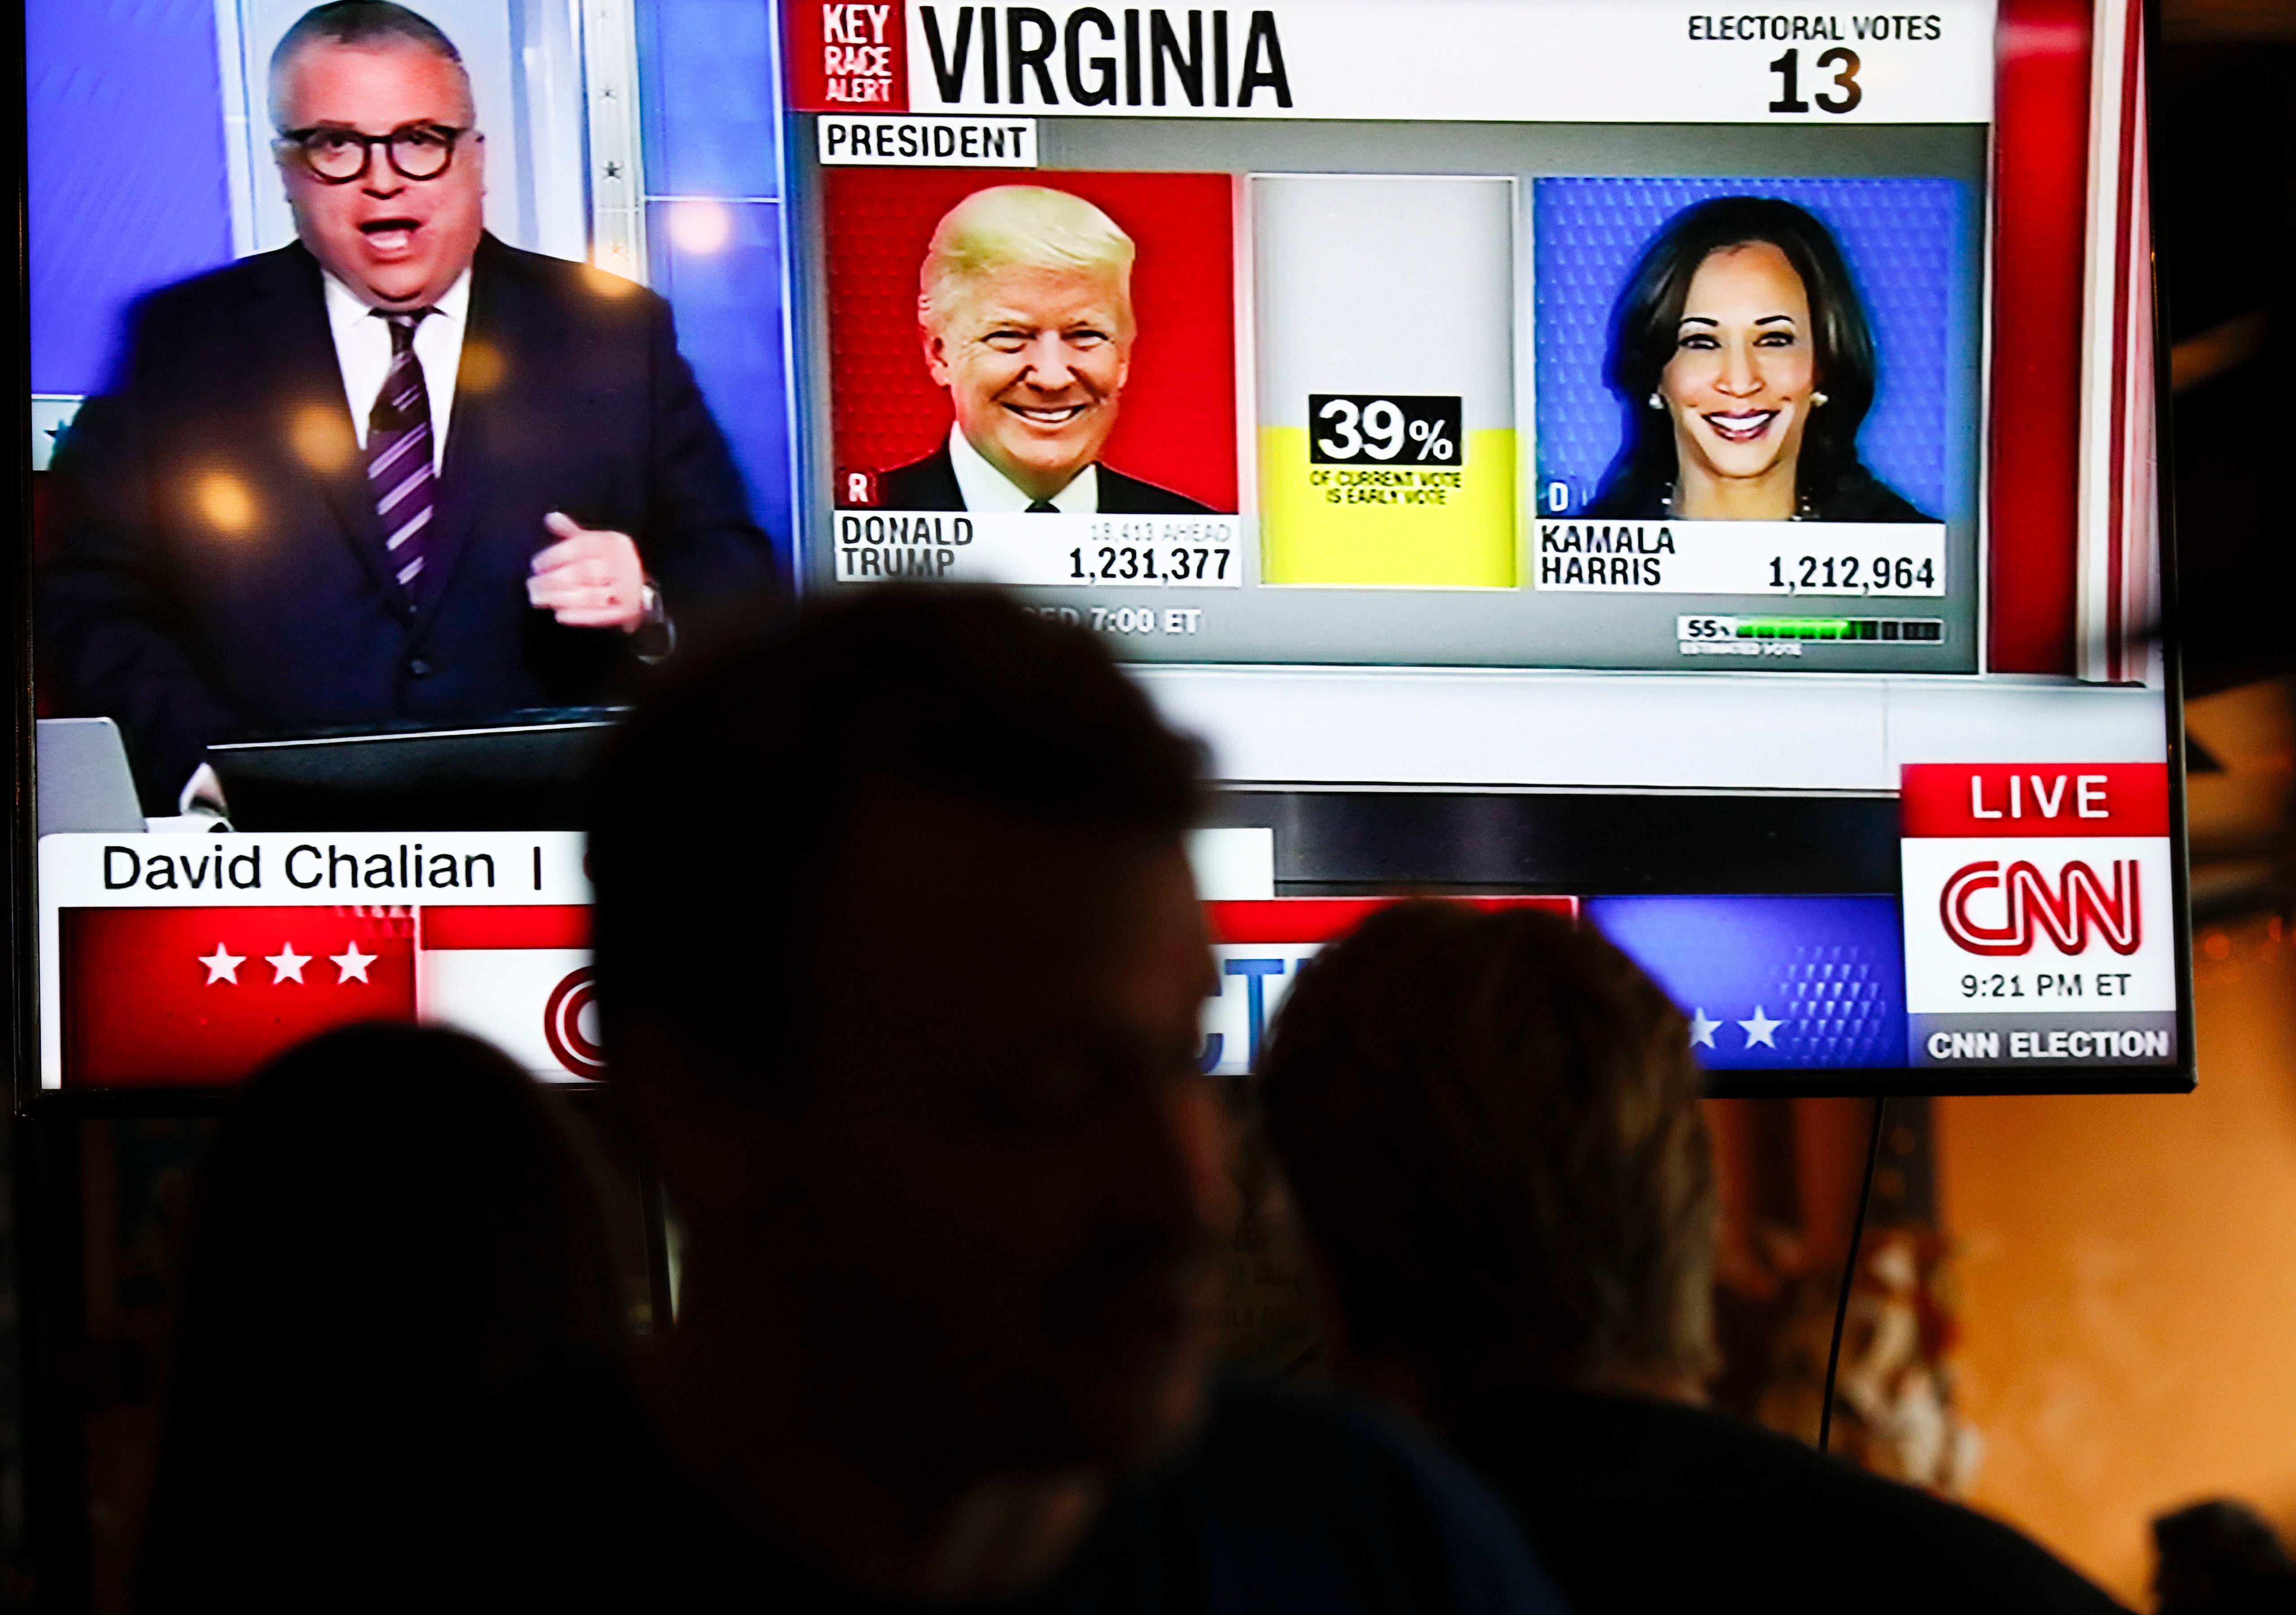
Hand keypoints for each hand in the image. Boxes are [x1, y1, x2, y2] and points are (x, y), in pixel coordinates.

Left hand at [527, 512, 648, 631]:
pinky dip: (580, 616)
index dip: (554, 556)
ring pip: (590, 594)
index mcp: (613, 544)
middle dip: (553, 580)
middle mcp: (624, 563)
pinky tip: (560, 615)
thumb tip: (551, 517)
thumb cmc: (609, 564)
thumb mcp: (595, 543)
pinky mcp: (628, 610)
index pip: (580, 547)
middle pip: (583, 572)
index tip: (536, 565)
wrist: (642, 589)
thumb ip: (572, 533)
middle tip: (532, 586)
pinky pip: (601, 615)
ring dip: (560, 598)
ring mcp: (628, 589)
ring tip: (539, 600)